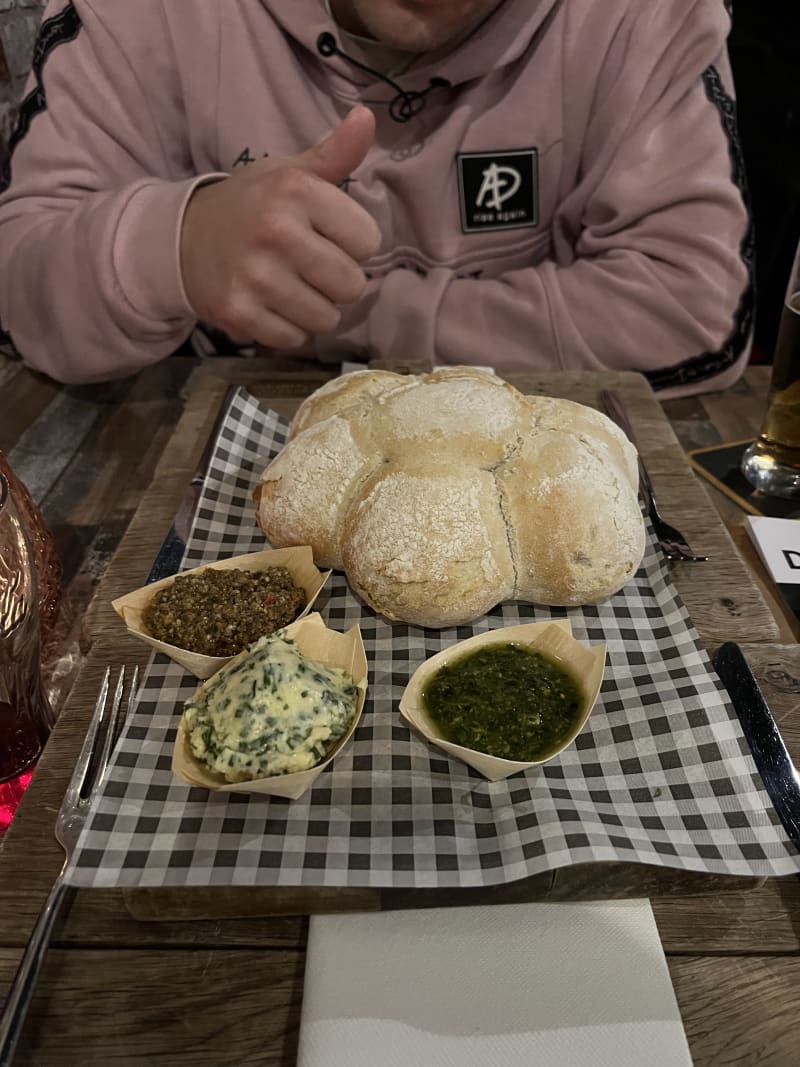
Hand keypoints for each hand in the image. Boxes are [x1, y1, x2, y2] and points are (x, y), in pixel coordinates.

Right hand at [180, 106, 379, 347]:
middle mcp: (277, 232)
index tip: (328, 236)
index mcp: (296, 191)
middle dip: (338, 281)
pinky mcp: (239, 313)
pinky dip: (288, 329)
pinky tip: (271, 305)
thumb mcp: (290, 172)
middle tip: (310, 268)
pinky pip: (294, 339)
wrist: (185, 238)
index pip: (369, 241)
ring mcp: (256, 276)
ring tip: (292, 287)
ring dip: (315, 308)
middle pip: (352, 285)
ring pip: (326, 318)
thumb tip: (367, 116)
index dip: (353, 244)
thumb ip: (335, 153)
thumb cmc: (252, 205)